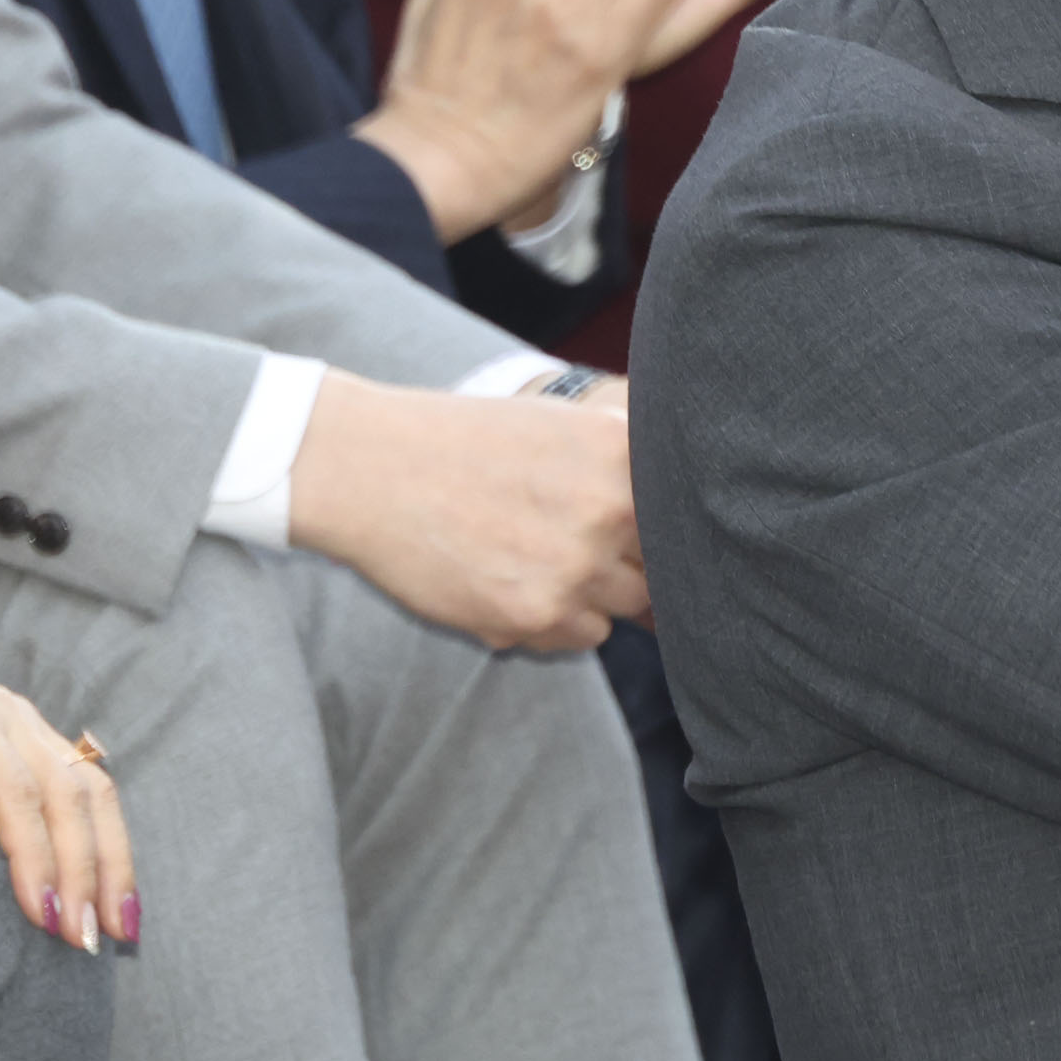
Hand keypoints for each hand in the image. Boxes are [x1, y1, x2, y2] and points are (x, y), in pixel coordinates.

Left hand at [0, 580, 132, 952]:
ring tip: (119, 924)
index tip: (42, 918)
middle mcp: (10, 714)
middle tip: (88, 942)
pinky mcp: (29, 743)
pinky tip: (107, 884)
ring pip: (91, 788)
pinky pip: (82, 788)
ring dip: (111, 857)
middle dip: (88, 869)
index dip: (35, 856)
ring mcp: (27, 726)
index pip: (17, 791)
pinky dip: (101, 838)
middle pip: (71, 792)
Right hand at [286, 375, 647, 651]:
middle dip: (630, 569)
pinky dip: (555, 624)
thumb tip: (681, 506)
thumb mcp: (563, 421)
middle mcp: (611, 511)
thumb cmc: (469, 440)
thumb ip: (626, 459)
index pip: (684, 517)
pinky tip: (512, 585)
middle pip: (661, 571)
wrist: (376, 468)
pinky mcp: (531, 614)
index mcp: (623, 454)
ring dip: (593, 598)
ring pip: (621, 610)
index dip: (669, 535)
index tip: (647, 541)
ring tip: (538, 564)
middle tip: (582, 553)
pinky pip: (577, 639)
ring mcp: (575, 567)